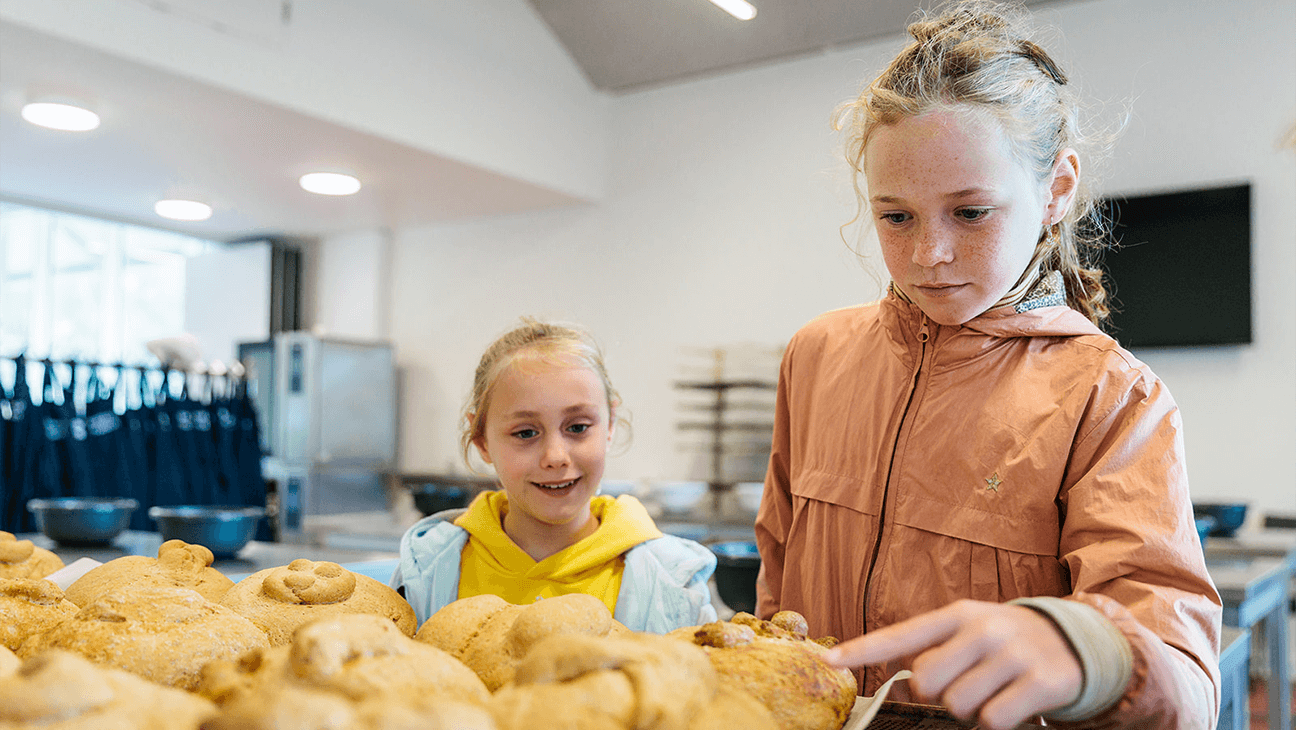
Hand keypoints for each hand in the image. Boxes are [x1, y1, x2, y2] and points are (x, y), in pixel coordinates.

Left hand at [823, 599, 1081, 729]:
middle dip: (936, 694)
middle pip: (926, 681)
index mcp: (957, 615)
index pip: (901, 634)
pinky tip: (1013, 702)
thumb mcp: (970, 630)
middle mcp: (982, 629)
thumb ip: (934, 650)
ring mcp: (1013, 655)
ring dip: (969, 710)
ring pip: (958, 706)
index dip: (863, 650)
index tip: (828, 660)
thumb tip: (906, 682)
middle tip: (962, 684)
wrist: (1076, 641)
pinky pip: (993, 720)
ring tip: (991, 690)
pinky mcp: (1041, 682)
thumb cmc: (1005, 641)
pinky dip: (997, 721)